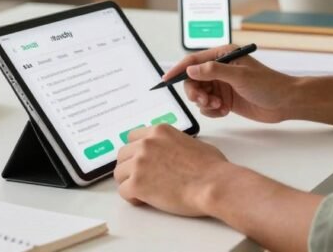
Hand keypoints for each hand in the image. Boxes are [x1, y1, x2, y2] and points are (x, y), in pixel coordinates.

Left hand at [114, 124, 233, 215]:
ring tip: (144, 191)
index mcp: (159, 132)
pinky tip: (144, 200)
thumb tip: (172, 152)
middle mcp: (146, 143)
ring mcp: (140, 163)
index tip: (140, 160)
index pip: (132, 137)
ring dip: (129, 182)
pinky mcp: (137, 183)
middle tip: (141, 179)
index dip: (135, 151)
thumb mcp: (191, 143)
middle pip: (122, 155)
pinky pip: (123, 191)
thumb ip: (173, 144)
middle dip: (129, 167)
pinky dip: (132, 197)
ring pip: (119, 173)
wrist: (213, 184)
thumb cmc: (211, 167)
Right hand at [162, 44, 296, 122]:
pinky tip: (224, 111)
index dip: (178, 69)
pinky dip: (211, 111)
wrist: (285, 103)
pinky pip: (208, 106)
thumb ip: (213, 71)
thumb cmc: (268, 84)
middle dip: (195, 92)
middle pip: (193, 80)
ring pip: (199, 94)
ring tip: (217, 107)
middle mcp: (220, 69)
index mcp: (223, 56)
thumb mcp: (240, 75)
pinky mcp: (225, 99)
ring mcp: (222, 85)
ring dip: (204, 102)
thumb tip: (190, 70)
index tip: (166, 79)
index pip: (194, 60)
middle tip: (205, 101)